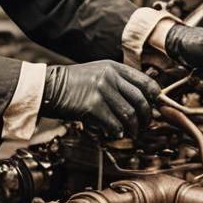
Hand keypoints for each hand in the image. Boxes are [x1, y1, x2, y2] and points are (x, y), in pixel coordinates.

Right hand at [42, 61, 161, 138]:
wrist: (48, 87)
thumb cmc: (73, 84)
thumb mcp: (98, 74)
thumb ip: (119, 83)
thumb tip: (141, 101)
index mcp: (114, 68)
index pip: (146, 82)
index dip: (155, 98)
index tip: (155, 109)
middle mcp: (110, 76)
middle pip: (141, 100)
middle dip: (146, 118)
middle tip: (144, 125)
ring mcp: (101, 90)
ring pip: (129, 115)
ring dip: (133, 128)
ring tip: (129, 133)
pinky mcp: (92, 105)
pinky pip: (114, 124)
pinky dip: (117, 132)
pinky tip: (114, 133)